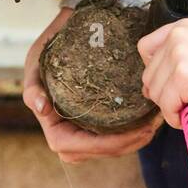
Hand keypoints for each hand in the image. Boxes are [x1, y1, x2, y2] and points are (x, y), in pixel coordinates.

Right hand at [22, 8, 162, 163]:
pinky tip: (149, 120)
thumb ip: (33, 87)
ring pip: (110, 149)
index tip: (132, 132)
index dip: (105, 145)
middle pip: (99, 151)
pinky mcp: (96, 126)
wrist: (63, 36)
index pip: (75, 146)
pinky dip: (133, 133)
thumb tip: (41, 108)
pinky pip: (115, 138)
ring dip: (134, 140)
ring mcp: (83, 133)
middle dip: (127, 144)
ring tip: (154, 123)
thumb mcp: (36, 64)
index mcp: (51, 127)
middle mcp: (67, 136)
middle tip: (152, 126)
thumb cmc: (48, 50)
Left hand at [137, 19, 187, 128]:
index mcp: (181, 28)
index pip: (145, 49)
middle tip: (186, 100)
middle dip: (164, 93)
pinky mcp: (184, 79)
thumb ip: (178, 59)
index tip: (169, 82)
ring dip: (171, 107)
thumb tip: (150, 86)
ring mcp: (179, 57)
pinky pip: (167, 108)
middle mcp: (176, 38)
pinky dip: (178, 118)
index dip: (155, 70)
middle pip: (148, 75)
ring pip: (155, 93)